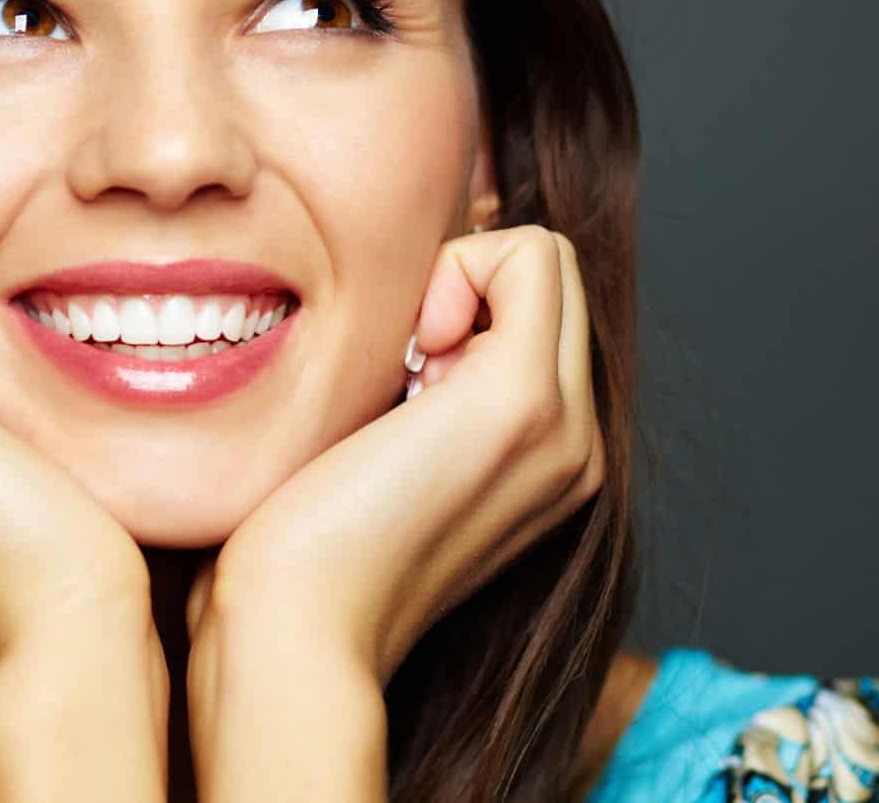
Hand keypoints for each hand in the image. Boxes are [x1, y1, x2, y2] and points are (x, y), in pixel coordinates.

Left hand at [190, 225, 604, 685]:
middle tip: (406, 366)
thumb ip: (429, 390)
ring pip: (545, 260)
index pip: (543, 314)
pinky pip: (529, 254)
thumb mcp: (393, 447)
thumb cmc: (310, 542)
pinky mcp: (524, 400)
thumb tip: (420, 314)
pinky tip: (412, 353)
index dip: (467, 305)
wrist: (300, 626)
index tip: (405, 375)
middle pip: (553, 280)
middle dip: (468, 287)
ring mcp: (565, 427)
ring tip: (409, 375)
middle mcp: (579, 446)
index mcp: (553, 461)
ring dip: (460, 283)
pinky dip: (459, 269)